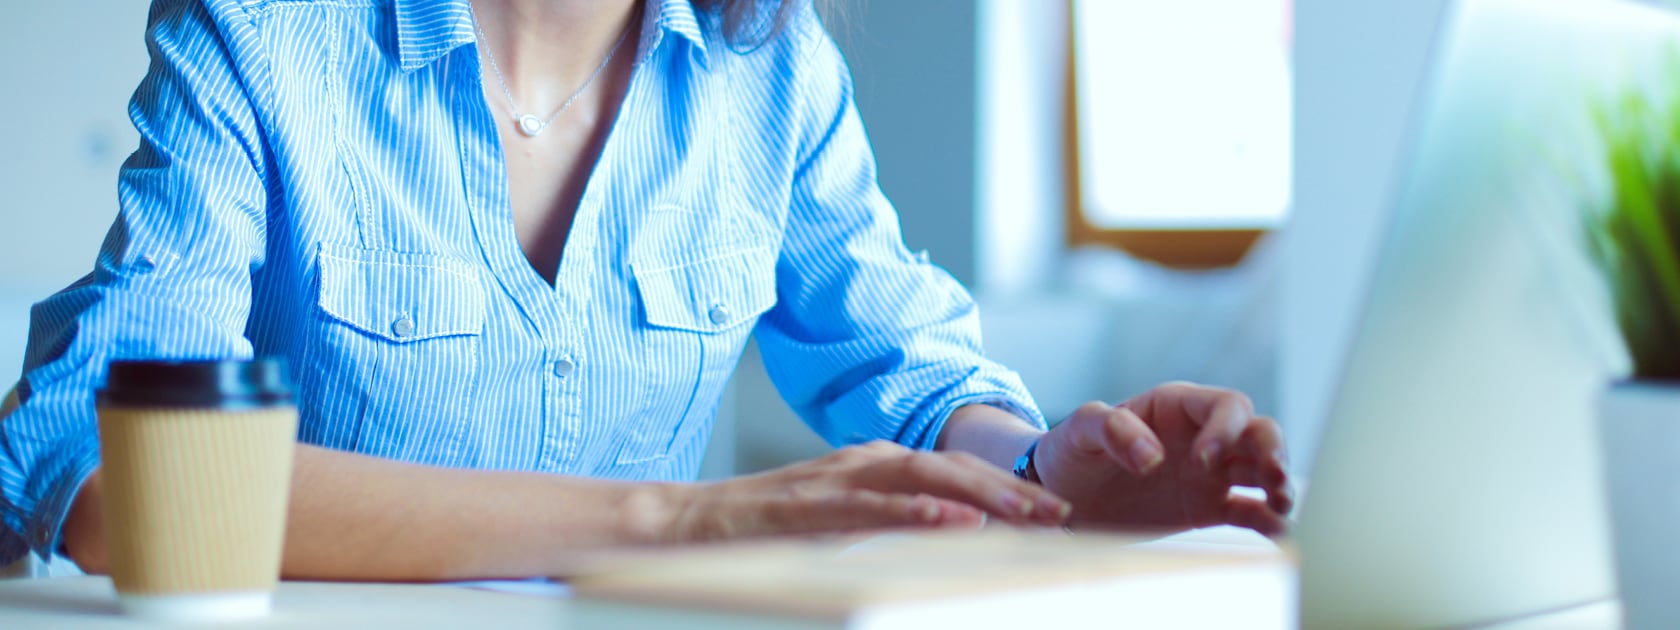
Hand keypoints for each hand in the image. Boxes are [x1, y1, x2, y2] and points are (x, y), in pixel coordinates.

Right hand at [666, 441, 1071, 541]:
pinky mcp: (805, 504)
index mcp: (875, 467)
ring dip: (978, 493)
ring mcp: (834, 479)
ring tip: (1025, 514)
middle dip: (1010, 488)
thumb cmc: (765, 532)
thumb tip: (952, 539)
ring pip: (920, 476)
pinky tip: (949, 521)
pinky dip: (911, 511)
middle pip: (950, 466)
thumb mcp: (843, 527)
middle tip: (1061, 513)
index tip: (1055, 511)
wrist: (684, 524)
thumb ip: (891, 525)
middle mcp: (862, 462)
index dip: (1008, 486)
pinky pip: (866, 506)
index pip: (955, 471)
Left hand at [1034, 383, 1292, 535]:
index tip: (1205, 462)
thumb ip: (1111, 429)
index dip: (1226, 430)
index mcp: (1176, 407)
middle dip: (1273, 451)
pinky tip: (1282, 535)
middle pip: (1258, 432)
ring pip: (1261, 470)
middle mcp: (1201, 435)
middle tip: (1274, 478)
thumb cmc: (1071, 451)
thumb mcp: (1079, 431)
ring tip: (1283, 505)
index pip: (1226, 405)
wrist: (1062, 495)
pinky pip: (1249, 511)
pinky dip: (1269, 522)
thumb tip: (1152, 455)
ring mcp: (1209, 472)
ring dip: (1279, 484)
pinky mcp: (1207, 507)